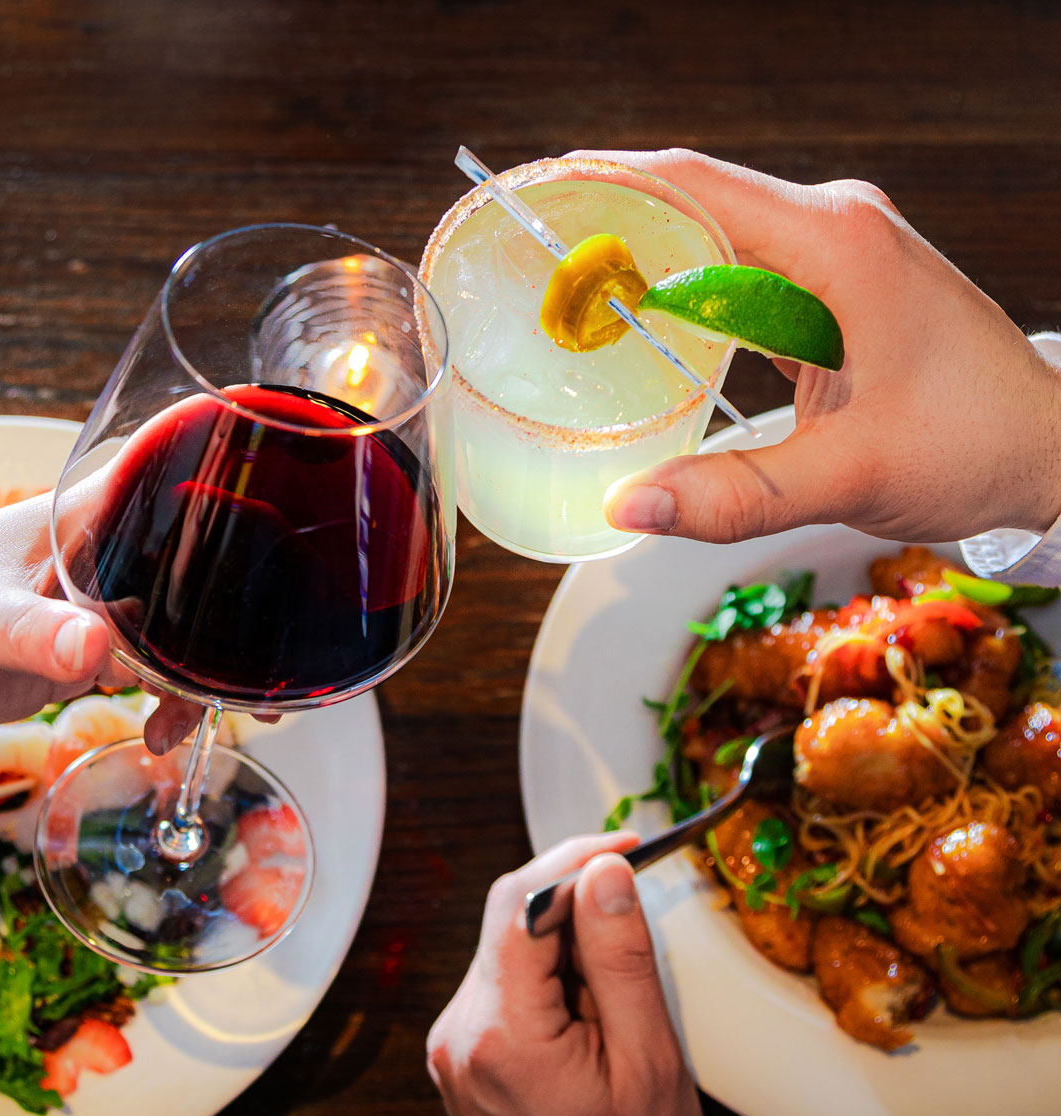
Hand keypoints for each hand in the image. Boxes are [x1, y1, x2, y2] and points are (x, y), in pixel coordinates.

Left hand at [427, 834, 703, 1115]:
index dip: (573, 860)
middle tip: (631, 907)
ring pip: (506, 942)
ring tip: (613, 989)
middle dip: (573, 898)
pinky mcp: (463, 1048)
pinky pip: (503, 977)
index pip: (521, 906)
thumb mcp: (649, 1065)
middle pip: (509, 917)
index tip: (625, 847)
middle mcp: (459, 1032)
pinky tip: (585, 1005)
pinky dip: (547, 969)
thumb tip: (605, 872)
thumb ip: (621, 962)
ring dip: (563, 937)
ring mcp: (454, 1042)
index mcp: (501, 1037)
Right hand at [581, 150, 1060, 544]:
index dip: (603, 182)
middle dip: (609, 226)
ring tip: (570, 296)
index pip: (693, 184)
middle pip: (694, 202)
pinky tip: (645, 331)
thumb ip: (734, 497)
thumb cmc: (979, 445)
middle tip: (532, 265)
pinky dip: (686, 299)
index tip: (534, 194)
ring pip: (715, 241)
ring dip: (646, 264)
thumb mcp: (850, 477)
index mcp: (837, 244)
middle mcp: (834, 230)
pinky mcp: (834, 291)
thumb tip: (630, 507)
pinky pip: (741, 277)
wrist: (1051, 452)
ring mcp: (835, 257)